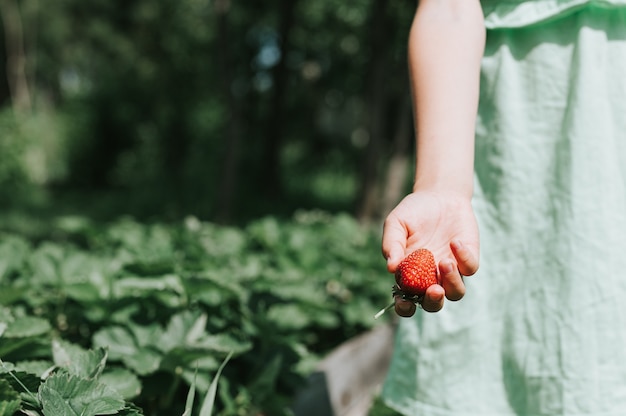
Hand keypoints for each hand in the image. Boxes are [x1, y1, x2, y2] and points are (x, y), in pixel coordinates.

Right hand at [382, 190, 478, 313]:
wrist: (440, 193)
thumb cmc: (413, 211)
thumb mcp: (396, 223)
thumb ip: (391, 244)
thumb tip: (391, 268)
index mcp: (409, 274)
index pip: (406, 300)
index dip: (404, 307)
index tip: (405, 303)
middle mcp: (431, 277)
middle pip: (434, 304)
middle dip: (433, 302)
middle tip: (434, 290)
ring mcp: (451, 270)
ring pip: (456, 293)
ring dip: (452, 283)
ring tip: (444, 262)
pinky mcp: (469, 258)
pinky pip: (470, 268)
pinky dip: (463, 258)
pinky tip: (455, 241)